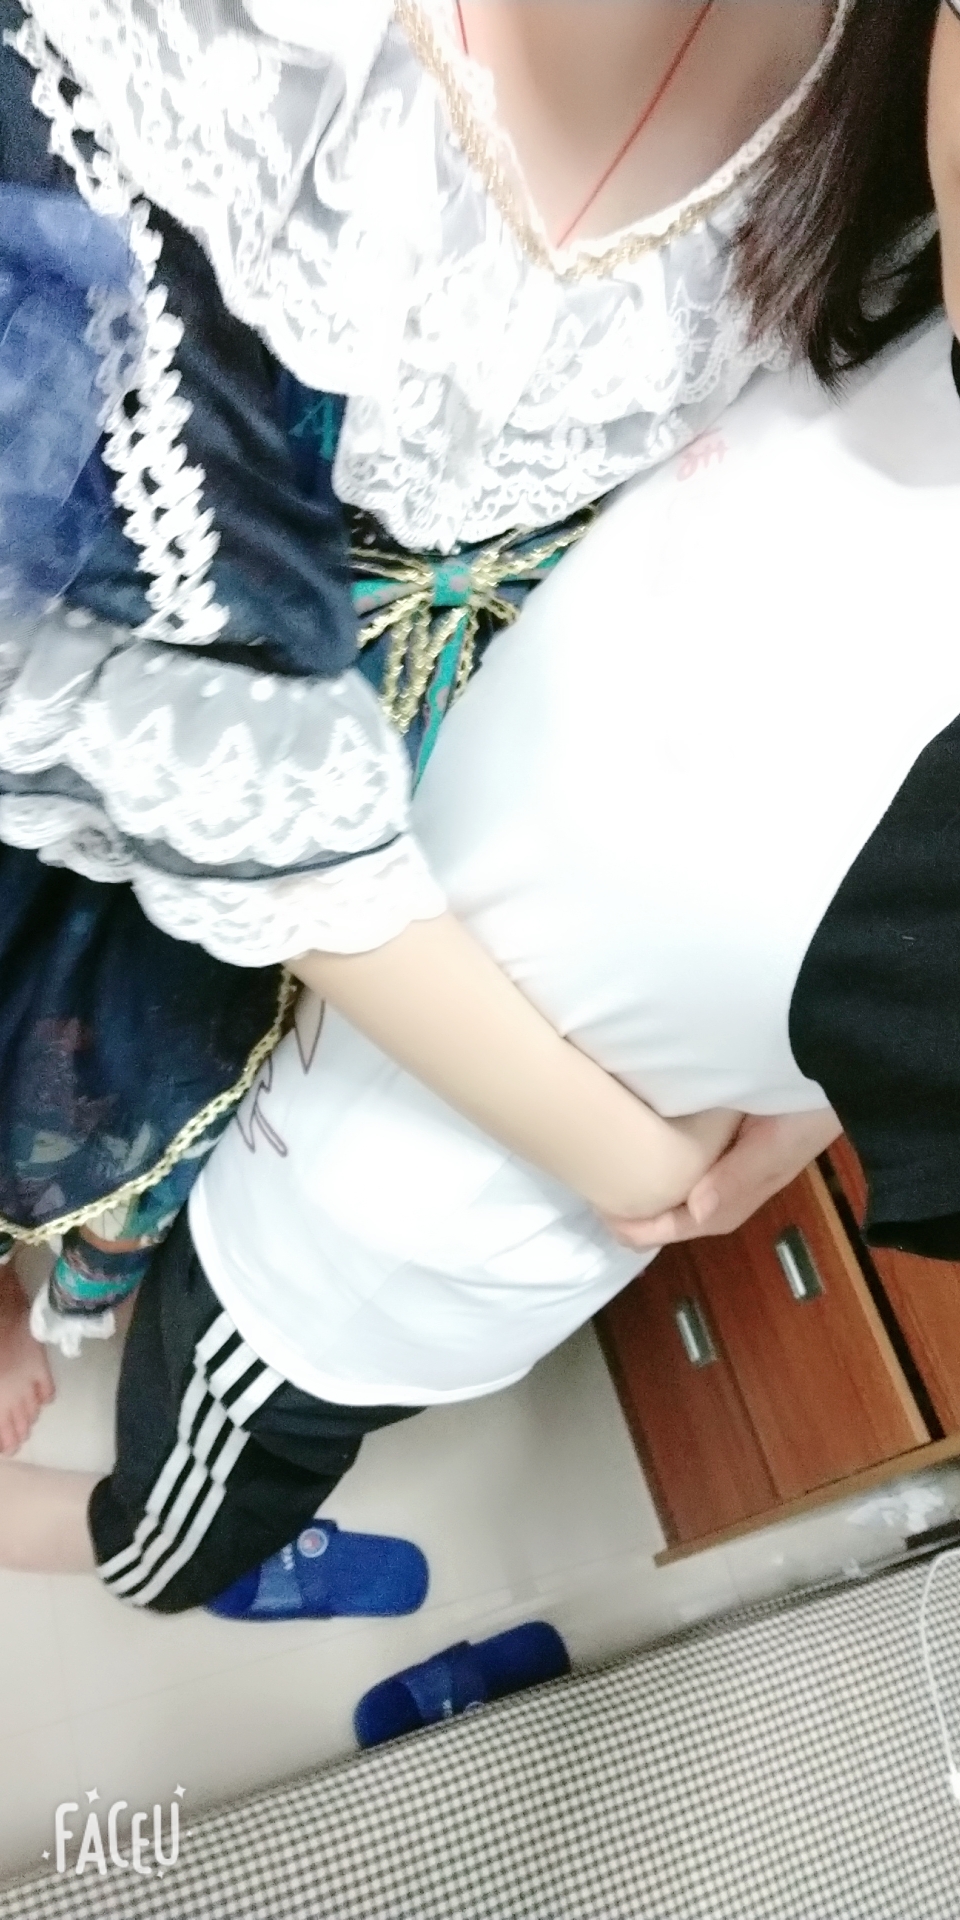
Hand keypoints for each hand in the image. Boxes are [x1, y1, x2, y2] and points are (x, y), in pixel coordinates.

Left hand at [601, 1107, 841, 1249]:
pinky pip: (704, 1158)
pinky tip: (653, 1155)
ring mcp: (749, 1150)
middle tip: (608, 1216)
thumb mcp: (781, 1139)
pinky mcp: (744, 1126)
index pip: (702, 1220)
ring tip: (621, 1195)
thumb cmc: (813, 1099)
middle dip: (655, 1221)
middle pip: (697, 1211)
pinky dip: (675, 1167)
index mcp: (757, 1180)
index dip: (660, 1229)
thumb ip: (742, 1173)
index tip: (619, 1227)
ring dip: (664, 1198)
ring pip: (699, 1188)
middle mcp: (750, 1173)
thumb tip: (697, 1211)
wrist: (845, 1058)